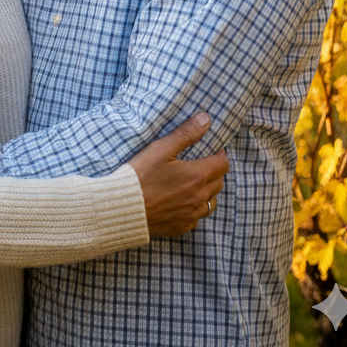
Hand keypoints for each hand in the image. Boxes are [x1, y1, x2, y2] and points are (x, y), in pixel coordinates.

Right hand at [128, 113, 228, 236]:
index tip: (210, 149)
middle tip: (198, 163)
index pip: (223, 163)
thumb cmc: (140, 175)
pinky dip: (193, 208)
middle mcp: (199, 197)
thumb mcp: (161, 148)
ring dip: (207, 191)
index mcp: (197, 176)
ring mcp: (192, 214)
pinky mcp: (182, 226)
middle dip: (214, 171)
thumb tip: (205, 119)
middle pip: (219, 182)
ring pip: (211, 202)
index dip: (219, 154)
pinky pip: (197, 217)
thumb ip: (185, 133)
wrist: (122, 207)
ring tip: (191, 183)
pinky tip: (179, 201)